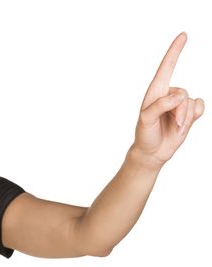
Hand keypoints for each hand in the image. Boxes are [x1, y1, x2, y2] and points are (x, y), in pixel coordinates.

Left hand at [131, 32, 204, 168]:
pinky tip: (183, 126)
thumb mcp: (146, 120)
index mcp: (155, 91)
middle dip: (179, 111)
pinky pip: (200, 107)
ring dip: (185, 118)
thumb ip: (160, 106)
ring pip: (191, 102)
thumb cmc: (145, 134)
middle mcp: (168, 94)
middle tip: (171, 124)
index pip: (166, 67)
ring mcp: (179, 103)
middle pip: (183, 93)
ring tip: (174, 127)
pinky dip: (193, 119)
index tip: (183, 35)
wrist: (153, 152)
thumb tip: (179, 96)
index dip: (175, 51)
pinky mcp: (188, 113)